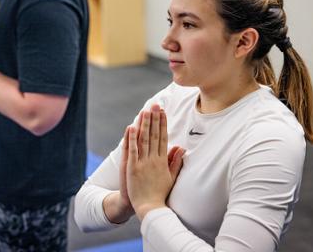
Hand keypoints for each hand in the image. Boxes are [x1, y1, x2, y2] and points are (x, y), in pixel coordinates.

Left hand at [126, 104, 184, 220]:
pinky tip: (132, 127)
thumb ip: (175, 162)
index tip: (162, 112)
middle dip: (155, 119)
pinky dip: (132, 138)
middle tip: (155, 105)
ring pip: (144, 140)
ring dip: (145, 124)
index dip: (163, 124)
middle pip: (154, 135)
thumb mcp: (171, 177)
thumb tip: (181, 148)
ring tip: (145, 111)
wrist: (150, 208)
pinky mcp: (133, 168)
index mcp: (163, 161)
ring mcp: (143, 163)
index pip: (163, 138)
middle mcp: (154, 160)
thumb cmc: (160, 193)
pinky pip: (132, 150)